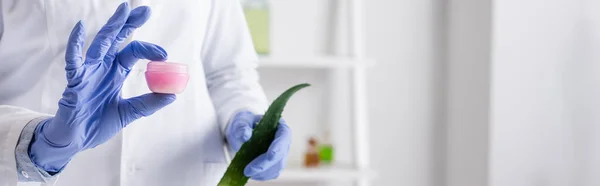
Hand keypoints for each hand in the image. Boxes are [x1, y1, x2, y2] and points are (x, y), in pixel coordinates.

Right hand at [29, 3, 174, 171]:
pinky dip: (75, 44)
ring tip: (124, 10)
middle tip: (145, 10)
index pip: (133, 52)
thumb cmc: (98, 124)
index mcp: (115, 73)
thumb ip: (148, 104)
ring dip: (112, 27)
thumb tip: (172, 95)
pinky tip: (79, 28)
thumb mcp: (129, 113)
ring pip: (101, 44)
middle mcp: (102, 68)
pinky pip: (73, 60)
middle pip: (117, 40)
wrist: (76, 140)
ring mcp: (88, 72)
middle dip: (130, 24)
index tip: (165, 55)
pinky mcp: (74, 81)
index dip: (149, 49)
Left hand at [226, 111, 291, 180]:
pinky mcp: (276, 165)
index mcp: (279, 127)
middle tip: (248, 171)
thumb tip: (245, 135)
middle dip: (265, 164)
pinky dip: (261, 175)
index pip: (284, 136)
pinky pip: (272, 173)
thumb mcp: (240, 122)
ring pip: (277, 167)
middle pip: (280, 155)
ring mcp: (281, 154)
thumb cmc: (244, 125)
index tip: (270, 156)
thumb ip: (242, 127)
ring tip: (246, 171)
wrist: (242, 134)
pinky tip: (251, 173)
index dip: (278, 147)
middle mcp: (284, 141)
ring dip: (262, 172)